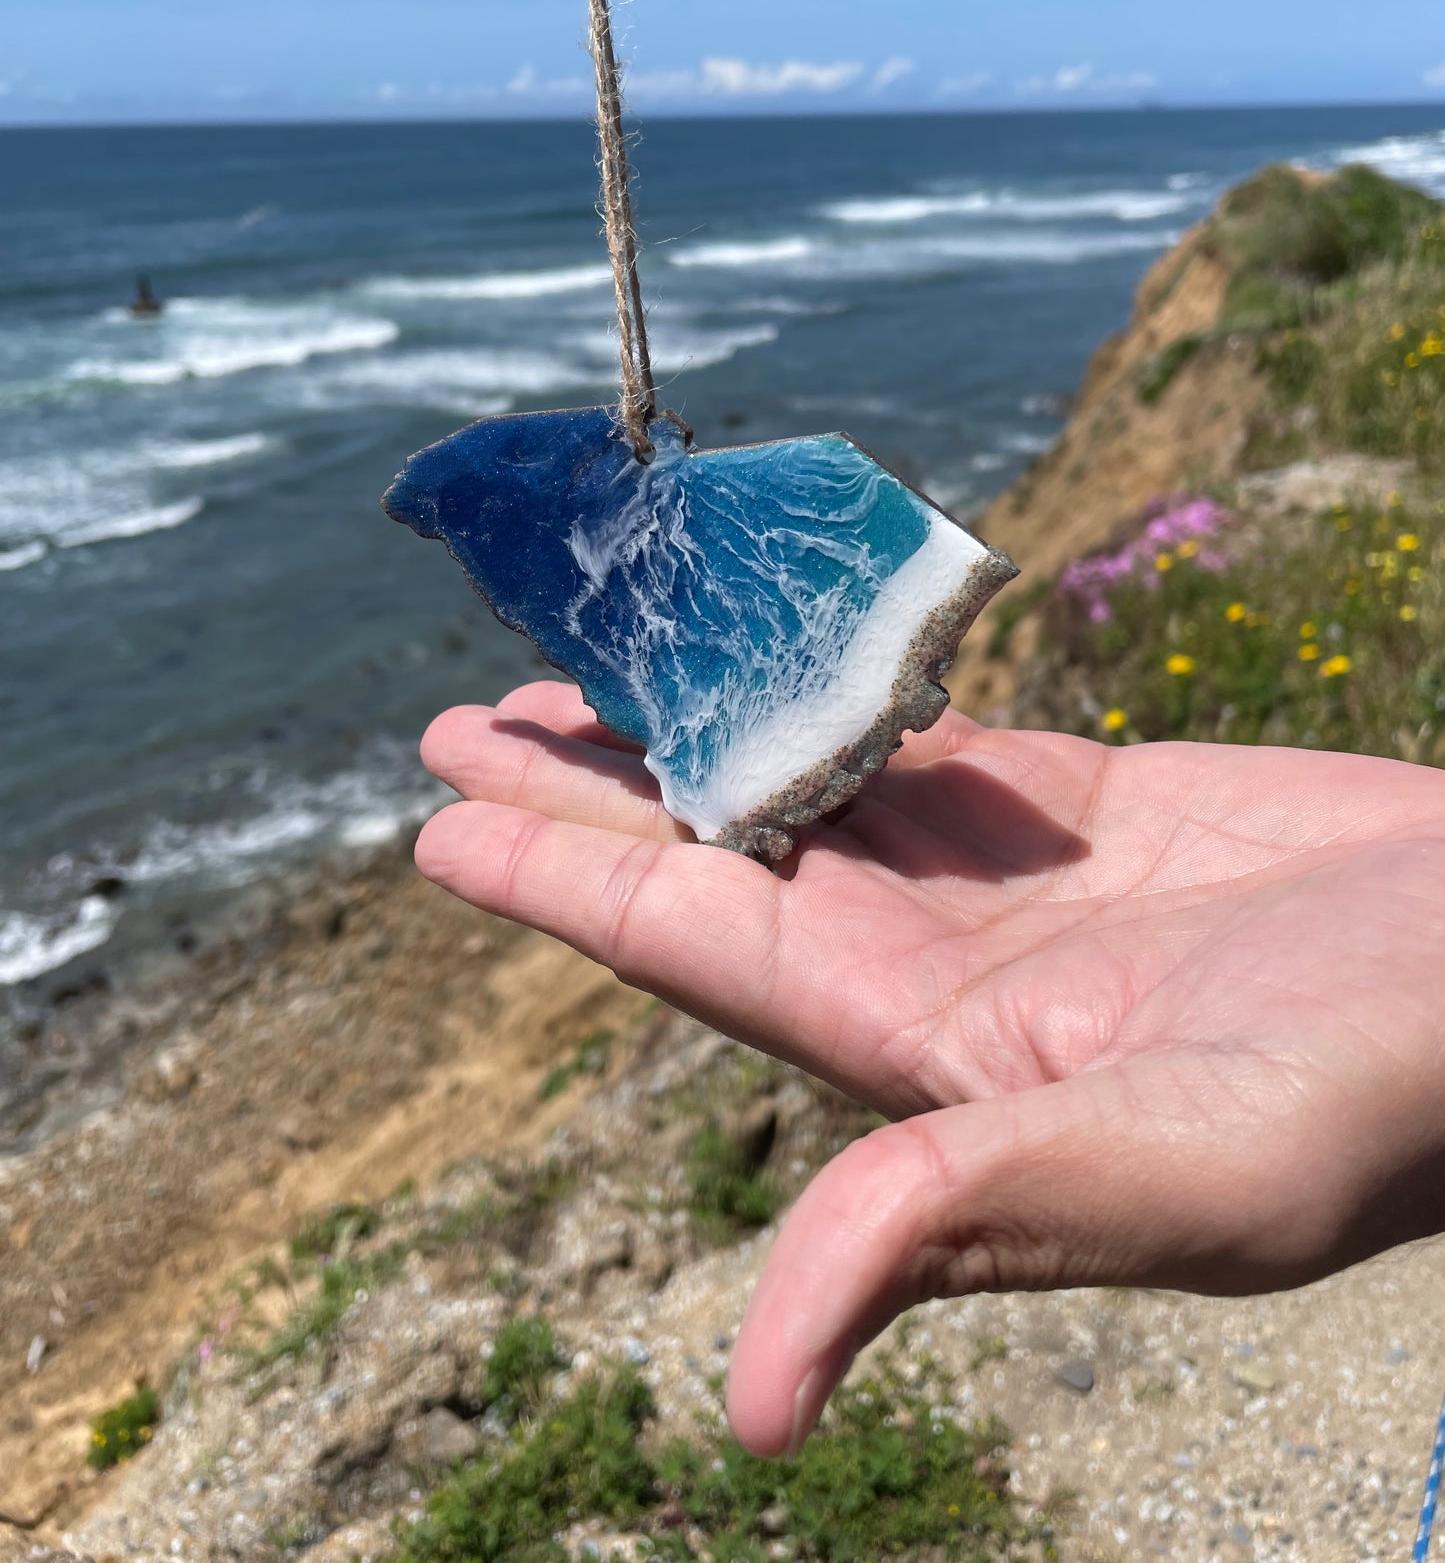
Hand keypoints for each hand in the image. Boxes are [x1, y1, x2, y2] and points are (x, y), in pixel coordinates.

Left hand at [415, 682, 1444, 1454]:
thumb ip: (942, 1234)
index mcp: (923, 1051)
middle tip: (461, 728)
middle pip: (716, 862)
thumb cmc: (1374, 1097)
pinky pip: (925, 738)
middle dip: (586, 798)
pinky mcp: (1089, 809)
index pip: (696, 950)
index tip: (439, 825)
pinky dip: (837, 693)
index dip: (562, 887)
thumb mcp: (1164, 1181)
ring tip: (588, 676)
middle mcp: (938, 967)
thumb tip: (746, 1407)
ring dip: (690, 738)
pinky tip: (770, 664)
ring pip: (804, 790)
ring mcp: (1009, 884)